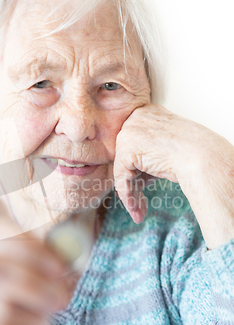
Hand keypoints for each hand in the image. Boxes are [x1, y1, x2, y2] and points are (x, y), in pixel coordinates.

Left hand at [113, 103, 233, 246]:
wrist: (203, 157)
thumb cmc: (195, 153)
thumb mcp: (168, 148)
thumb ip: (149, 155)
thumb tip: (134, 175)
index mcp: (148, 112)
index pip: (135, 145)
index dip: (140, 170)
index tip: (145, 187)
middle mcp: (135, 117)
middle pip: (127, 157)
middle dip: (135, 183)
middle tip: (139, 204)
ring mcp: (129, 131)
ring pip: (123, 169)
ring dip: (131, 194)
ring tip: (138, 211)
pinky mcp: (125, 148)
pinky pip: (121, 178)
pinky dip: (128, 195)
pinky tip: (136, 210)